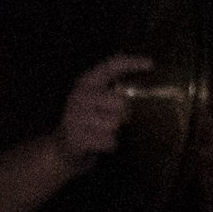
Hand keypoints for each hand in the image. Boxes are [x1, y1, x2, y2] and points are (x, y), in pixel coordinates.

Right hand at [51, 50, 153, 165]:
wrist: (62, 149)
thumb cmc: (89, 121)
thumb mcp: (99, 100)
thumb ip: (118, 88)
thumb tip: (146, 78)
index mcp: (87, 81)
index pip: (110, 66)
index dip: (131, 63)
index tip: (151, 64)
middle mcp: (79, 95)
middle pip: (120, 102)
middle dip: (124, 114)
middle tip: (115, 119)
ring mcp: (75, 116)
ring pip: (115, 123)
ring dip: (114, 131)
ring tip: (102, 131)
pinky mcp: (75, 137)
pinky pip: (109, 141)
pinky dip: (109, 144)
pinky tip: (98, 142)